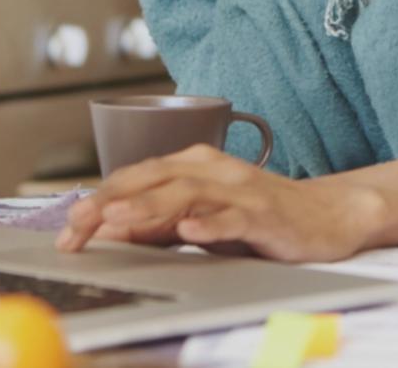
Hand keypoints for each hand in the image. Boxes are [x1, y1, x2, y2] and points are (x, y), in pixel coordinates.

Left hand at [55, 144, 385, 262]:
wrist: (328, 215)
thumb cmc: (262, 217)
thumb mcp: (202, 219)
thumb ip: (161, 222)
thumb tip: (111, 230)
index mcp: (195, 166)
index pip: (137, 178)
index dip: (99, 199)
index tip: (69, 227)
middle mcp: (214, 170)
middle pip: (153, 181)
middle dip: (111, 203)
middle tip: (76, 225)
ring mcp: (240, 190)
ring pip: (187, 194)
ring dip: (149, 209)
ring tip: (117, 223)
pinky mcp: (265, 214)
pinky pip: (234, 217)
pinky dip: (210, 224)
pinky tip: (190, 232)